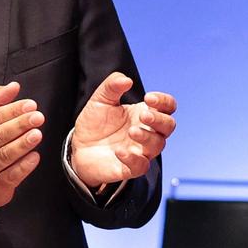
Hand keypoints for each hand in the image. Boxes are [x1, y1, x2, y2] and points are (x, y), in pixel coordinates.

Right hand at [0, 81, 44, 212]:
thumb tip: (12, 86)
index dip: (12, 110)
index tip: (30, 104)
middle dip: (19, 125)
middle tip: (37, 117)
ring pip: (5, 155)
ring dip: (22, 144)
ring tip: (37, 134)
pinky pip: (11, 175)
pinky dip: (23, 166)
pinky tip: (34, 157)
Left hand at [69, 72, 176, 186]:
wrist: (79, 148)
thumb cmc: (95, 124)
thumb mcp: (100, 100)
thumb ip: (112, 87)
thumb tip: (126, 80)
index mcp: (144, 114)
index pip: (167, 107)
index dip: (164, 102)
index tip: (149, 97)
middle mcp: (147, 132)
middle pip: (169, 126)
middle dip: (160, 120)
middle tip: (143, 115)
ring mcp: (141, 150)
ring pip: (158, 145)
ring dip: (147, 137)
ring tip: (131, 131)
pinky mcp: (130, 168)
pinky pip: (141, 166)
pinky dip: (133, 159)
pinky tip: (120, 151)